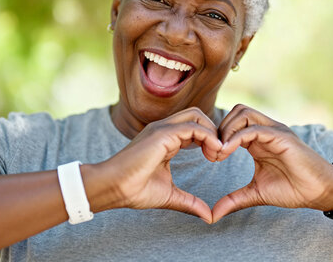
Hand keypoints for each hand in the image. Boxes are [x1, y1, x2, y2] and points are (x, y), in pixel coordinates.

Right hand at [96, 107, 222, 222]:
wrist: (113, 188)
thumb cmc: (134, 190)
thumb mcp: (170, 195)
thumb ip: (190, 202)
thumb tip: (209, 217)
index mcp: (165, 139)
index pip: (195, 126)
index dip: (210, 139)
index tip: (216, 159)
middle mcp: (164, 129)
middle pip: (198, 115)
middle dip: (214, 131)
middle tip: (219, 155)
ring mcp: (162, 129)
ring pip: (197, 116)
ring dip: (213, 132)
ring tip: (217, 155)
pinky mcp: (162, 134)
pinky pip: (193, 127)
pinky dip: (209, 137)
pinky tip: (212, 154)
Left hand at [211, 104, 332, 222]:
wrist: (320, 192)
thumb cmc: (293, 189)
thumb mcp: (256, 193)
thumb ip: (234, 200)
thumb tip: (212, 215)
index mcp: (258, 140)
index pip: (232, 123)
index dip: (217, 136)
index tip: (210, 157)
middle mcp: (266, 130)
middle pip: (236, 111)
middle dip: (219, 129)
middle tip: (213, 153)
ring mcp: (274, 131)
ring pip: (243, 113)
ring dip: (227, 130)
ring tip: (220, 152)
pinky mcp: (281, 137)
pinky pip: (254, 129)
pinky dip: (237, 137)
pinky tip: (227, 152)